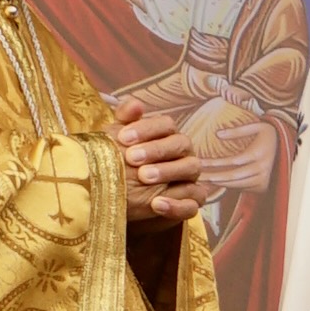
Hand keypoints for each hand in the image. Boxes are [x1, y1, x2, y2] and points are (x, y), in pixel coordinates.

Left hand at [108, 100, 205, 224]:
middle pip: (181, 144)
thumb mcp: (117, 143)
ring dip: (168, 171)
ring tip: (143, 177)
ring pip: (191, 169)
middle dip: (157, 149)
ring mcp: (190, 179)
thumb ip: (125, 121)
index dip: (147, 129)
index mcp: (167, 137)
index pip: (166, 124)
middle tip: (132, 158)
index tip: (123, 138)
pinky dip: (177, 205)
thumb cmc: (120, 166)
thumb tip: (136, 105)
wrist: (120, 200)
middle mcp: (183, 154)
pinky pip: (192, 204)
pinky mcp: (189, 204)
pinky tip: (156, 204)